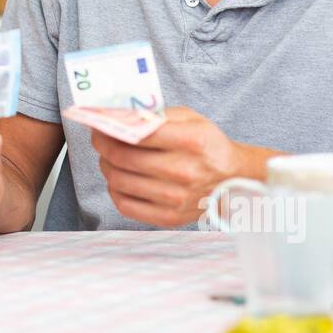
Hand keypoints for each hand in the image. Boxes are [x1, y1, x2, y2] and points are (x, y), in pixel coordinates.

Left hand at [91, 107, 256, 226]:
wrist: (234, 180)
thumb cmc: (208, 145)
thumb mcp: (190, 119)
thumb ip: (156, 114)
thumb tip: (118, 116)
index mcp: (191, 142)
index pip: (137, 134)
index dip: (109, 128)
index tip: (99, 124)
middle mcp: (184, 172)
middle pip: (123, 158)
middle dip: (102, 146)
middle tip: (99, 139)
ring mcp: (176, 198)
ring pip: (119, 181)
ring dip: (106, 166)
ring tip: (108, 158)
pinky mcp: (169, 217)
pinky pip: (125, 205)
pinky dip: (114, 190)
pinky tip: (118, 179)